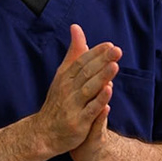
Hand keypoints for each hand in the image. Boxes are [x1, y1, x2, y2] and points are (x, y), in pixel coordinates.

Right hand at [35, 24, 118, 156]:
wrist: (44, 132)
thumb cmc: (58, 101)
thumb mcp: (64, 74)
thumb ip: (73, 53)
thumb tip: (76, 28)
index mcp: (65, 78)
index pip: (81, 62)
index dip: (95, 53)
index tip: (110, 45)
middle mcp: (68, 90)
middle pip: (86, 73)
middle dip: (102, 61)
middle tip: (117, 51)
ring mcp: (72, 106)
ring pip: (88, 89)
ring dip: (101, 78)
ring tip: (114, 66)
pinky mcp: (78, 122)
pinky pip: (90, 110)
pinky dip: (99, 101)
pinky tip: (108, 92)